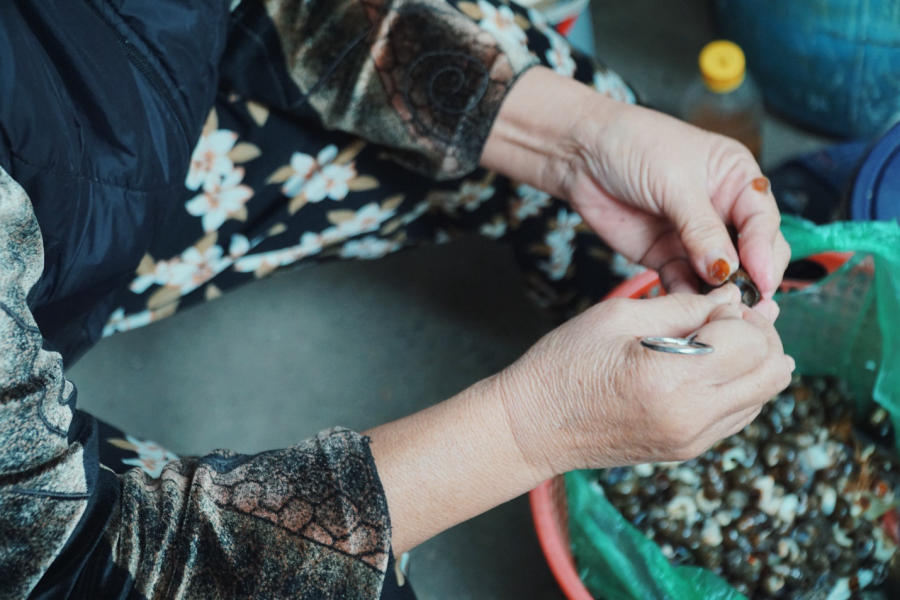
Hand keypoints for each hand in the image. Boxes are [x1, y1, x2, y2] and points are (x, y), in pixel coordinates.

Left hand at [481, 67, 789, 309]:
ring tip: (716, 311)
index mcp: (737, 180)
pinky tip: (688, 308)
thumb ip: (701, 228)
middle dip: (748, 277)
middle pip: (750, 254)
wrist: (581, 155)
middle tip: (742, 301)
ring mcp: (694, 237)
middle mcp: (722, 211)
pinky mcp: (666, 256)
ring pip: (719, 275)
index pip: (763, 221)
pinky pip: (685, 284)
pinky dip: (687, 298)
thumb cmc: (633, 145)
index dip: (764, 252)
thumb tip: (726, 268)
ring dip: (718, 294)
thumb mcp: (675, 182)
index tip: (761, 279)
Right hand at [494, 285, 793, 475]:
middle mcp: (693, 417)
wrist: (533, 427)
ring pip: (765, 395)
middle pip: (773, 372)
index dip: (740, 312)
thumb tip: (731, 296)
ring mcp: (694, 440)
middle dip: (760, 335)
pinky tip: (707, 365)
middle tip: (725, 316)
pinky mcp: (689, 450)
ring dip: (753, 361)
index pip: (750, 341)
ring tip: (716, 338)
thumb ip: (683, 305)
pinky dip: (738, 384)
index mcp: (672, 379)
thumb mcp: (618, 316)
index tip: (712, 302)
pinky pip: (741, 413)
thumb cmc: (564, 366)